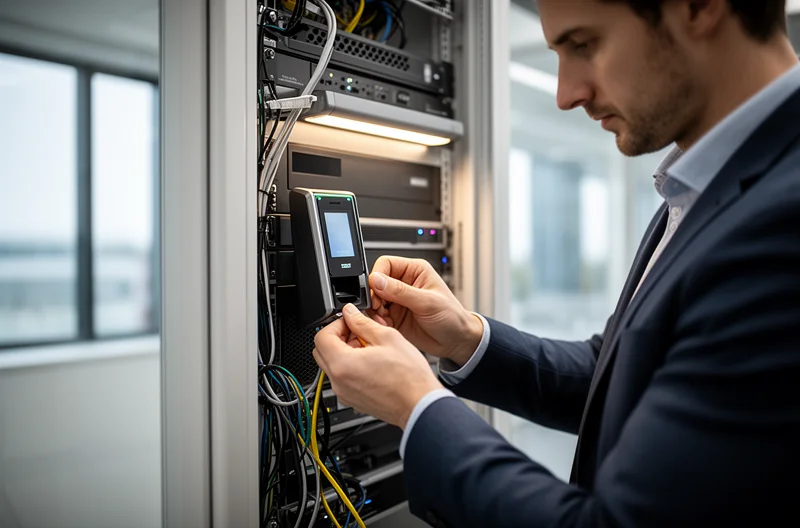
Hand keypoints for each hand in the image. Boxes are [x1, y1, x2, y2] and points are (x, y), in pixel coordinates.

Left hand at [313, 304, 443, 428]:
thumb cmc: (409, 378)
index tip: (349, 322)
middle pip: (321, 351)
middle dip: (337, 337)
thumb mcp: (387, 338)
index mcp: (343, 364)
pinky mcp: (352, 400)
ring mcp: (344, 393)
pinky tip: (371, 363)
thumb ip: (362, 322)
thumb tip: (350, 313)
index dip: (335, 324)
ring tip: (368, 348)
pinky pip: (341, 379)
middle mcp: (338, 382)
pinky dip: (349, 367)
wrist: (419, 406)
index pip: (322, 336)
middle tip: (356, 332)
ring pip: (331, 365)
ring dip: (343, 352)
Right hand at [369, 256, 483, 366]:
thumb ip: (400, 291)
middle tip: (379, 308)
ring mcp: (397, 300)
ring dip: (375, 311)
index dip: (377, 276)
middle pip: (376, 283)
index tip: (376, 291)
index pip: (385, 264)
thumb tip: (376, 280)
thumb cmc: (452, 317)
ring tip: (384, 320)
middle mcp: (403, 283)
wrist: (456, 341)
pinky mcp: (394, 316)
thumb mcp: (427, 302)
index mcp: (414, 271)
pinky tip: (387, 326)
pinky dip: (378, 321)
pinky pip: (377, 315)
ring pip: (374, 300)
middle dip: (374, 296)